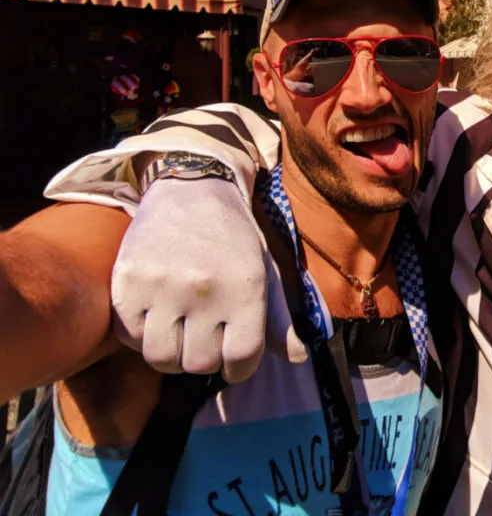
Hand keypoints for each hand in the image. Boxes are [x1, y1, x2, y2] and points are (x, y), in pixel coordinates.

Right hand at [111, 177, 305, 381]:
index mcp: (245, 288)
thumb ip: (279, 319)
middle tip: (205, 340)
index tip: (233, 360)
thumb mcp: (266, 271)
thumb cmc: (234, 237)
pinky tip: (155, 318)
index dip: (239, 369)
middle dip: (205, 359)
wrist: (190, 189)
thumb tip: (297, 358)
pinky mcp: (127, 283)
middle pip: (199, 364)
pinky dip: (140, 337)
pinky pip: (128, 337)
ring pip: (161, 358)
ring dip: (172, 354)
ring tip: (179, 334)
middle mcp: (204, 290)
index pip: (242, 358)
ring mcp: (162, 287)